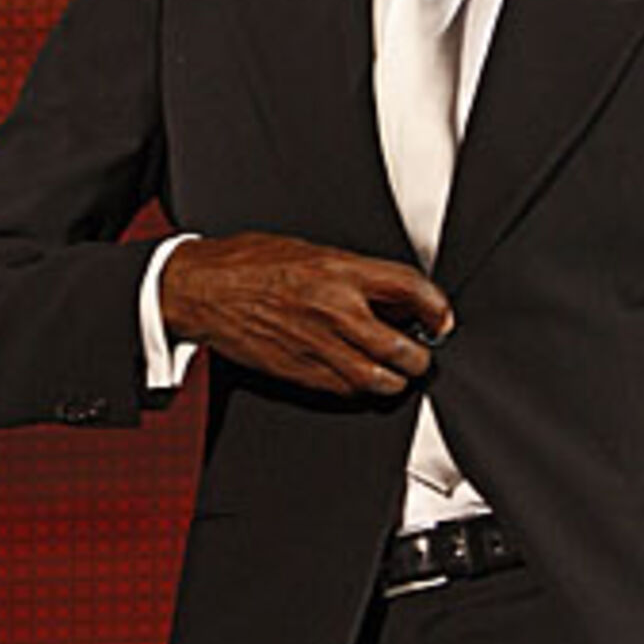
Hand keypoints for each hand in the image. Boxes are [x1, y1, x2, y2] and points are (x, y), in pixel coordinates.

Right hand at [160, 232, 453, 397]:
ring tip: (399, 371)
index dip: (436, 308)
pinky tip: (362, 377)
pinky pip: (344, 390)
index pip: (411, 290)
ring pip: (377, 379)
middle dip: (421, 355)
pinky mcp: (298, 371)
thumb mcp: (316, 252)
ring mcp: (316, 345)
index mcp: (341, 272)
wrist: (202, 288)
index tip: (441, 318)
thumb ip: (358, 276)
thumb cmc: (253, 263)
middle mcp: (334, 310)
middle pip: (402, 347)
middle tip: (423, 352)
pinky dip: (361, 389)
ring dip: (396, 379)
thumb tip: (397, 297)